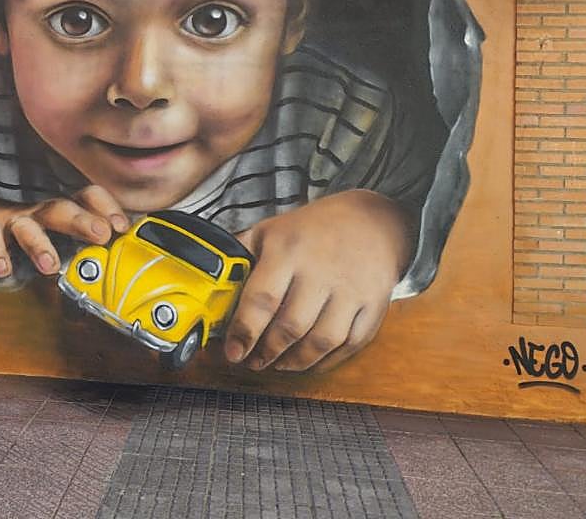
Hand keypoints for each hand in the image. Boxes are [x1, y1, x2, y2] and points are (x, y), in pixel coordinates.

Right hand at [0, 185, 128, 277]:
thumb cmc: (22, 233)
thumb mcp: (53, 235)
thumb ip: (82, 245)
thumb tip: (122, 258)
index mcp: (57, 212)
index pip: (86, 196)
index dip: (106, 206)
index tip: (122, 227)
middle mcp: (36, 212)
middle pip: (60, 208)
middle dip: (82, 221)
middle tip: (102, 234)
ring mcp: (8, 220)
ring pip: (24, 225)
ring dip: (38, 244)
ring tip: (50, 265)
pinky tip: (4, 269)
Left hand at [224, 190, 410, 373]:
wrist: (373, 221)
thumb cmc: (314, 229)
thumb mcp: (272, 229)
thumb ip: (242, 254)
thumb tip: (211, 282)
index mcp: (288, 249)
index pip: (262, 299)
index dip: (245, 331)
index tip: (233, 352)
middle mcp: (321, 270)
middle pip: (291, 326)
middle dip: (267, 352)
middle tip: (252, 361)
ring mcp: (351, 289)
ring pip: (321, 341)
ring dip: (295, 362)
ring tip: (277, 364)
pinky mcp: (374, 305)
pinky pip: (350, 345)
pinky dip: (327, 361)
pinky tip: (308, 361)